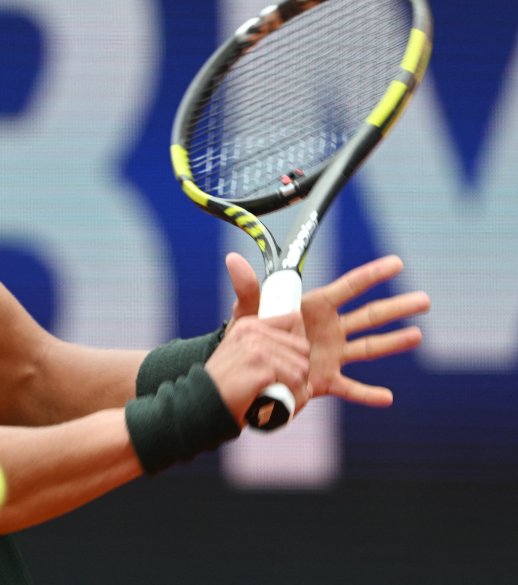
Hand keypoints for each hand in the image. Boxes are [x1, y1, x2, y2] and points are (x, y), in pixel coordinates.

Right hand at [205, 312, 310, 425]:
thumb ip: (269, 356)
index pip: (293, 322)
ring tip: (278, 402)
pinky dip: (291, 401)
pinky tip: (275, 407)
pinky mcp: (260, 366)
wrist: (201, 405)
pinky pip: (295, 384)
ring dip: (296, 391)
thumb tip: (308, 380)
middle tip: (283, 392)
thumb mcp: (241, 360)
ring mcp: (256, 348)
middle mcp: (253, 332)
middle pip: (302, 349)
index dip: (296, 351)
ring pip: (302, 369)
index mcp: (249, 326)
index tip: (285, 370)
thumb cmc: (225, 388)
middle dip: (300, 374)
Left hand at [225, 252, 429, 405]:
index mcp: (314, 307)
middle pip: (370, 315)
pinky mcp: (324, 379)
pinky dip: (368, 394)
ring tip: (418, 335)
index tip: (397, 263)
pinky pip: (351, 387)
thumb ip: (246, 287)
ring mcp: (330, 353)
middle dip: (397, 307)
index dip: (372, 274)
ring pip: (369, 346)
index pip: (348, 287)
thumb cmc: (250, 332)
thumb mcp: (248, 310)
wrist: (246, 365)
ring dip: (394, 342)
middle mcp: (329, 328)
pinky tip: (387, 397)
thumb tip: (232, 259)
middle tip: (425, 299)